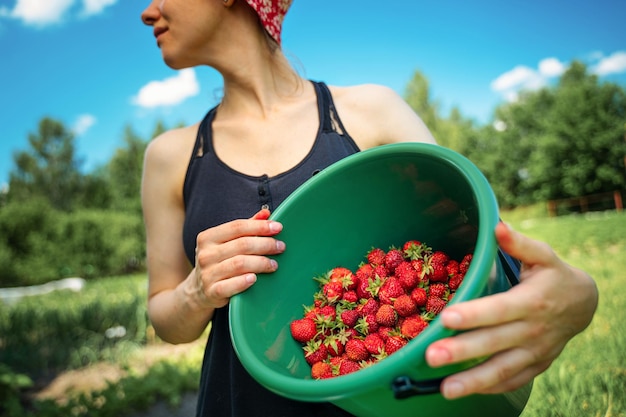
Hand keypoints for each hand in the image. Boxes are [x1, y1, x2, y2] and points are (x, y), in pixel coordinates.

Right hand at [192, 209, 285, 308]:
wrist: (199, 291)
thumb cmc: (219, 262)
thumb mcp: (227, 242)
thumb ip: (246, 228)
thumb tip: (266, 214)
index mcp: (208, 237)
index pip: (237, 226)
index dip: (259, 226)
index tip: (278, 228)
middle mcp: (205, 254)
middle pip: (242, 245)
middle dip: (265, 244)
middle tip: (280, 247)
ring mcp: (207, 274)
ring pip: (239, 264)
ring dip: (261, 263)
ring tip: (274, 264)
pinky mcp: (211, 292)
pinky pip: (230, 286)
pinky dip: (244, 281)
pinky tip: (255, 278)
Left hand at [425, 222, 597, 398]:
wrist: (583, 305)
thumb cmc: (553, 275)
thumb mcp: (542, 255)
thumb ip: (518, 244)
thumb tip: (497, 226)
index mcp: (531, 301)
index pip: (499, 310)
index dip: (474, 315)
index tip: (447, 318)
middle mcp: (532, 330)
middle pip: (494, 343)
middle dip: (462, 351)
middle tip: (432, 356)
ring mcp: (534, 352)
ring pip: (501, 369)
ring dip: (472, 380)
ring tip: (445, 389)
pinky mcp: (534, 366)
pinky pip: (511, 380)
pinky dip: (489, 388)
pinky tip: (464, 391)